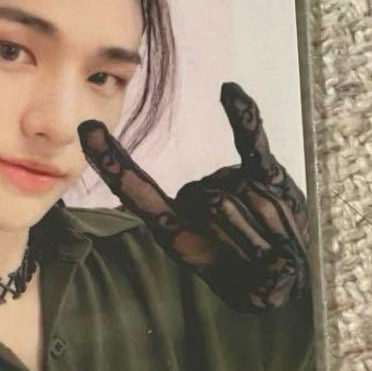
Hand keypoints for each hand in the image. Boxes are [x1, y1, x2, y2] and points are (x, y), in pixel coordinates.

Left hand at [77, 82, 309, 312]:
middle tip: (253, 260)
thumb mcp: (235, 280)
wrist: (284, 278)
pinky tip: (229, 90)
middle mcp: (196, 198)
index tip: (87, 128)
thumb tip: (219, 199)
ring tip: (269, 246)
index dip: (112, 162)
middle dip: (240, 238)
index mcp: (174, 227)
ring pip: (240, 195)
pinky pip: (251, 143)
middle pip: (212, 204)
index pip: (135, 188)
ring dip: (264, 228)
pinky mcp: (263, 174)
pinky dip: (244, 117)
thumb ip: (226, 242)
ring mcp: (229, 182)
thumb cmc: (249, 279)